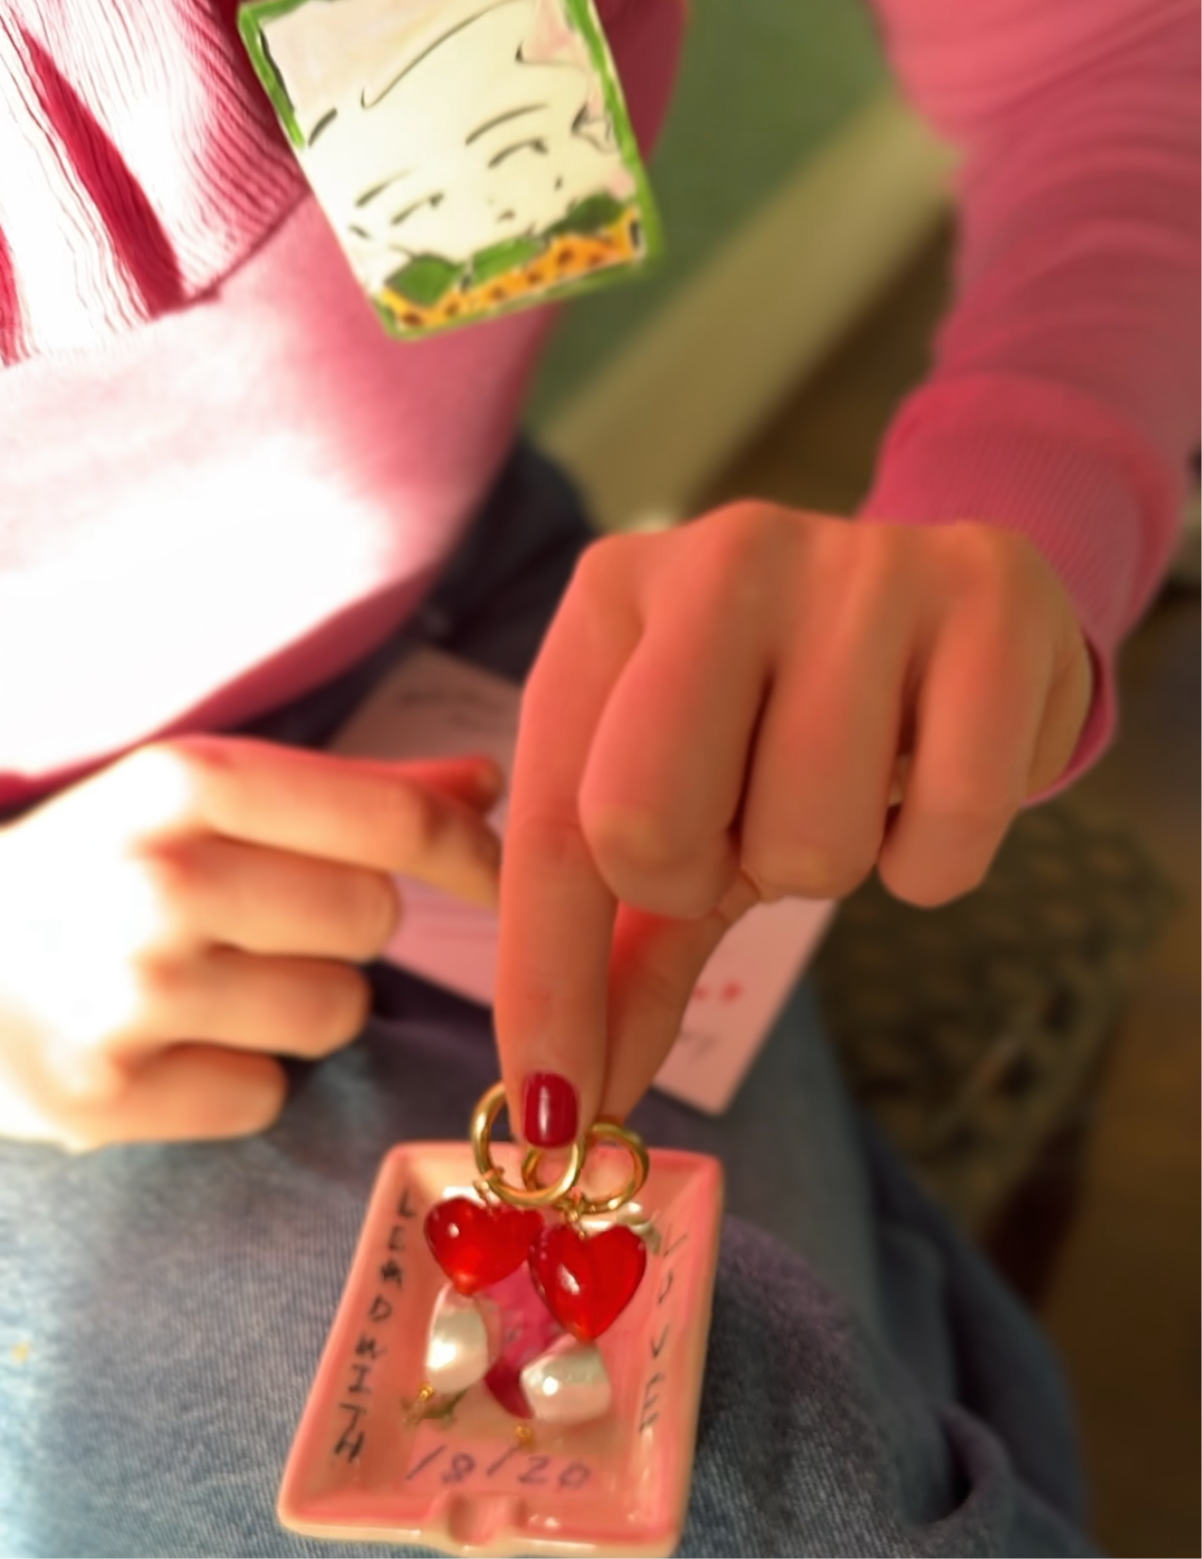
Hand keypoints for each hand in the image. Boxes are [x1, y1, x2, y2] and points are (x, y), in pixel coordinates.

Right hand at [0, 737, 503, 1149]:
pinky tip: (169, 1047)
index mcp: (187, 782)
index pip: (390, 819)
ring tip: (211, 984)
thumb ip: (353, 790)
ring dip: (300, 1008)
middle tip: (260, 923)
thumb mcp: (198, 795)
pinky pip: (263, 1097)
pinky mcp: (103, 1097)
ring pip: (334, 1016)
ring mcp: (126, 994)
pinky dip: (235, 1081)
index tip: (493, 876)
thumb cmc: (100, 867)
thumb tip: (489, 782)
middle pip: (374, 920)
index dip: (467, 852)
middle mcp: (158, 880)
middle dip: (344, 929)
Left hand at [494, 505, 1092, 1137]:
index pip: (550, 823)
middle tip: (746, 835)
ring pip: (805, 848)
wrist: (958, 609)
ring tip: (848, 783)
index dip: (546, 982)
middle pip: (645, 828)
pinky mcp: (993, 604)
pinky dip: (933, 860)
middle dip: (699, 882)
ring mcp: (861, 569)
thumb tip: (572, 1106)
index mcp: (613, 600)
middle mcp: (722, 558)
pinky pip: (942, 841)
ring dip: (824, 863)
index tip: (550, 1112)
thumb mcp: (684, 809)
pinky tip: (933, 777)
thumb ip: (622, 951)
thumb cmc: (788, 717)